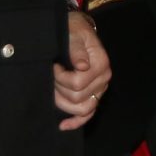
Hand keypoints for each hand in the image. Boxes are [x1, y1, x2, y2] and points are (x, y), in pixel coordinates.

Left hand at [53, 10, 110, 129]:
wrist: (76, 31)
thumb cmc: (74, 30)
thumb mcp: (73, 33)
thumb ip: (76, 49)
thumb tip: (82, 66)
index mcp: (101, 64)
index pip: (78, 83)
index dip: (60, 77)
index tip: (54, 66)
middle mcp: (103, 79)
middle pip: (77, 98)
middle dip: (59, 88)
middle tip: (51, 75)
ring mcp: (99, 90)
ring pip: (81, 109)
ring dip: (62, 102)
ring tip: (53, 89)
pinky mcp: (93, 96)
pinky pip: (88, 115)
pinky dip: (76, 122)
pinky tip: (63, 125)